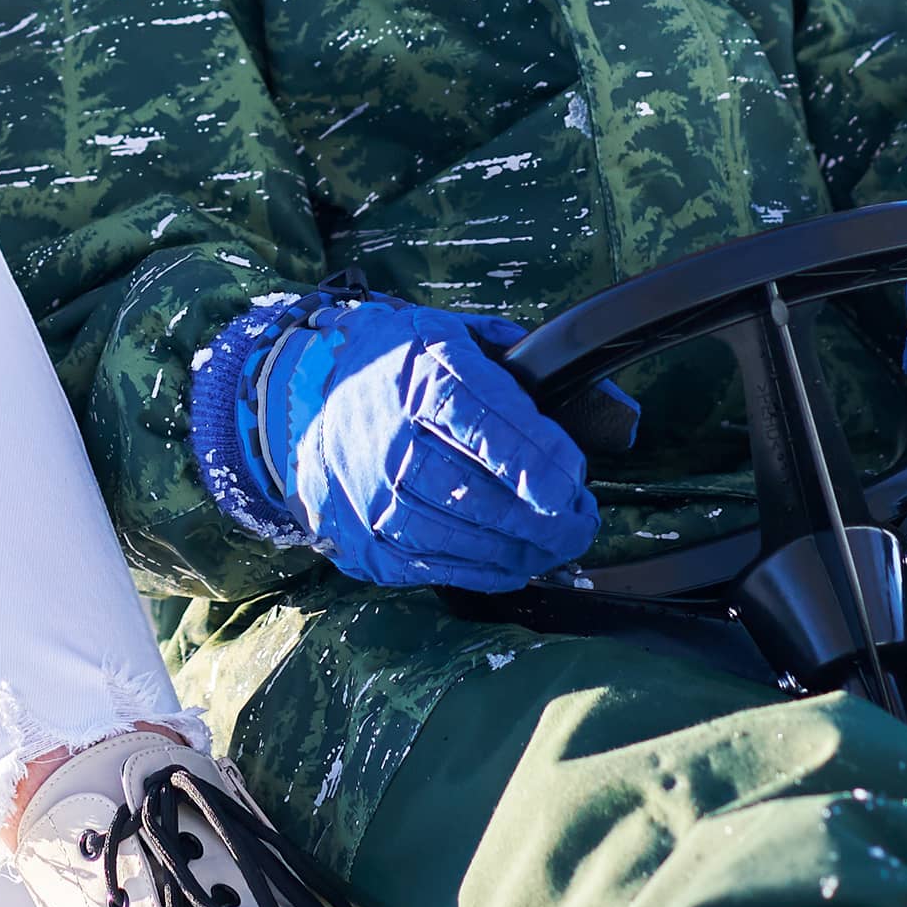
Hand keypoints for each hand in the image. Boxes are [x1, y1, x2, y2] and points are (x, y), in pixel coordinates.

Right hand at [197, 297, 597, 590]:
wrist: (298, 404)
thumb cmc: (395, 367)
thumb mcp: (453, 337)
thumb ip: (524, 366)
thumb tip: (609, 415)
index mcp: (420, 376)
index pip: (483, 422)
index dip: (535, 459)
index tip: (574, 479)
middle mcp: (391, 438)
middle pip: (479, 492)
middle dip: (544, 516)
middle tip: (582, 519)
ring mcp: (374, 496)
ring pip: (463, 536)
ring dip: (524, 548)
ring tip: (558, 543)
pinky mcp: (367, 540)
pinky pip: (438, 565)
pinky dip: (487, 570)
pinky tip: (516, 562)